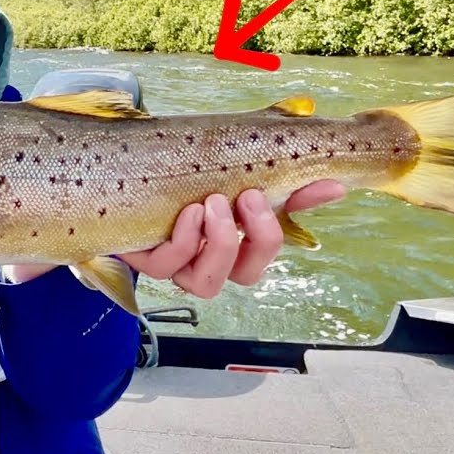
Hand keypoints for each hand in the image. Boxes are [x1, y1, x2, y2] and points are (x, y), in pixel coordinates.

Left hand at [117, 181, 345, 297]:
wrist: (119, 172)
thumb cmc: (179, 175)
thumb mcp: (231, 170)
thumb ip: (280, 181)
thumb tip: (335, 183)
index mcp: (232, 239)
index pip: (265, 252)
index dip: (278, 230)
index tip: (280, 190)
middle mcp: (206, 260)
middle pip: (244, 275)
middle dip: (255, 238)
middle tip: (248, 197)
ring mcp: (175, 263)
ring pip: (206, 283)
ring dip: (217, 243)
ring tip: (211, 204)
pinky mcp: (143, 257)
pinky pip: (166, 266)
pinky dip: (182, 240)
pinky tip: (186, 212)